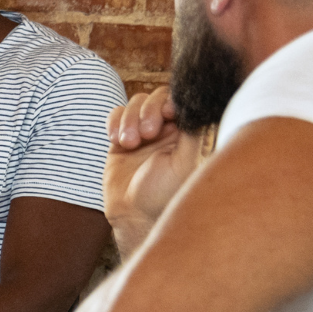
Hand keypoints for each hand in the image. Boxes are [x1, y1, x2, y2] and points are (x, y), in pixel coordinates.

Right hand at [104, 86, 209, 255]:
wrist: (135, 215)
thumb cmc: (166, 193)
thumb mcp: (188, 161)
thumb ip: (194, 129)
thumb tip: (198, 103)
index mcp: (187, 130)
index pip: (180, 99)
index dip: (172, 100)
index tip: (169, 113)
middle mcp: (167, 128)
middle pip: (157, 96)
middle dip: (150, 110)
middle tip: (149, 134)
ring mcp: (143, 131)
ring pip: (135, 103)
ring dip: (130, 119)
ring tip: (131, 144)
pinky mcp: (121, 137)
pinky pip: (115, 114)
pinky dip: (115, 123)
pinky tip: (118, 141)